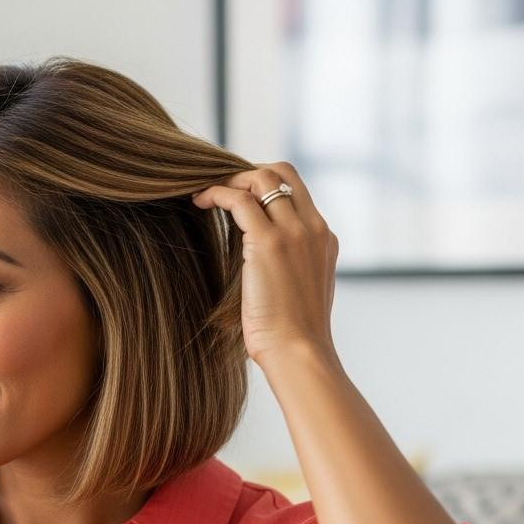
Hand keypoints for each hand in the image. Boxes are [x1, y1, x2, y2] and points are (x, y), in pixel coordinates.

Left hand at [191, 162, 339, 370]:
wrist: (299, 350)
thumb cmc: (292, 332)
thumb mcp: (300, 289)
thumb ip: (292, 265)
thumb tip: (264, 262)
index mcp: (323, 238)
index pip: (296, 190)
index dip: (264, 185)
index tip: (237, 195)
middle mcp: (313, 228)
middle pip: (281, 173)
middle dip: (246, 174)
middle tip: (220, 190)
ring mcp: (294, 232)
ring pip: (261, 178)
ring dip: (229, 180)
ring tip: (205, 194)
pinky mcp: (268, 243)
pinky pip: (240, 200)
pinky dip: (216, 193)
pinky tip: (200, 201)